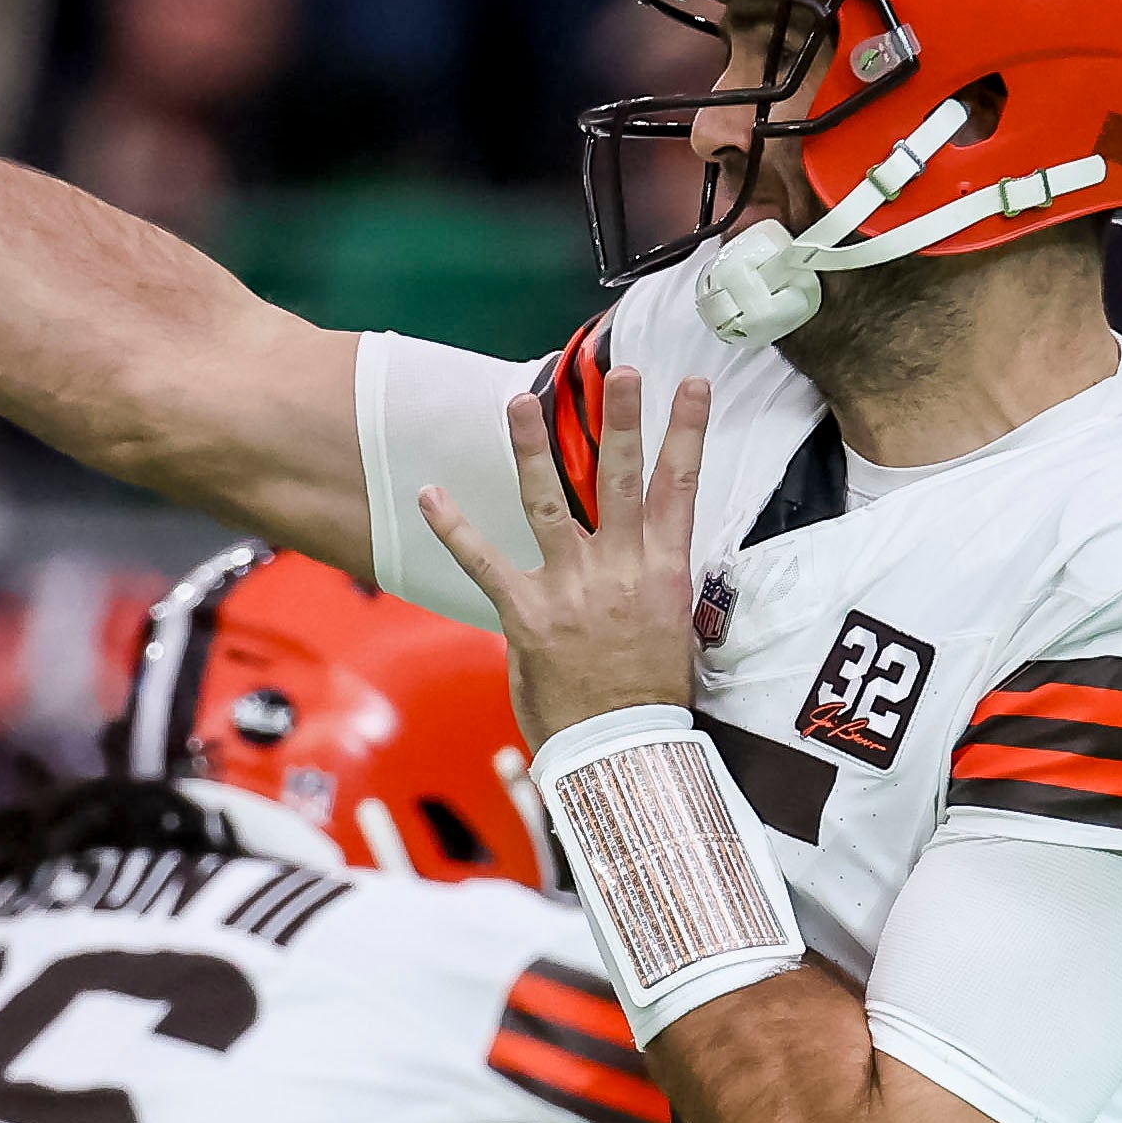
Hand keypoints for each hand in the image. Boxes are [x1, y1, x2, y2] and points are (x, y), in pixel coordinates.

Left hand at [422, 364, 708, 744]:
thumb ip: (653, 579)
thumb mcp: (671, 628)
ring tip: (519, 402)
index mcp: (663, 570)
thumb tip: (645, 547)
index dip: (686, 430)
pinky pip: (484, 561)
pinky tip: (430, 494)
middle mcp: (620, 569)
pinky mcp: (528, 613)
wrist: (620, 750)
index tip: (691, 384)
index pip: (680, 487)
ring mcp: (572, 588)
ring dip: (533, 450)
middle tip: (621, 372)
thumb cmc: (647, 694)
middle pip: (620, 480)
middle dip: (622, 421)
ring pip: (550, 504)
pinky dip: (453, 527)